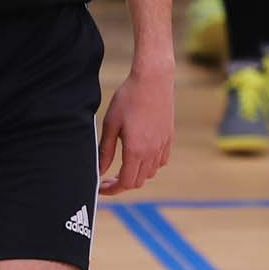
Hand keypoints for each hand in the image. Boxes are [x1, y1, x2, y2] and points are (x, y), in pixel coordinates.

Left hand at [95, 64, 174, 195]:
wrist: (153, 80)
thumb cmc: (128, 98)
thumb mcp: (110, 124)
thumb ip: (105, 151)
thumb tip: (100, 171)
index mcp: (135, 150)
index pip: (125, 183)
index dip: (112, 189)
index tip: (102, 187)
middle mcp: (151, 151)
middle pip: (138, 181)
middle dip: (121, 183)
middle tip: (108, 177)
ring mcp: (162, 145)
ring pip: (150, 173)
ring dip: (136, 174)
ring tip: (123, 165)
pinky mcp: (169, 137)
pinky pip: (161, 161)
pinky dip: (150, 165)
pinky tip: (140, 155)